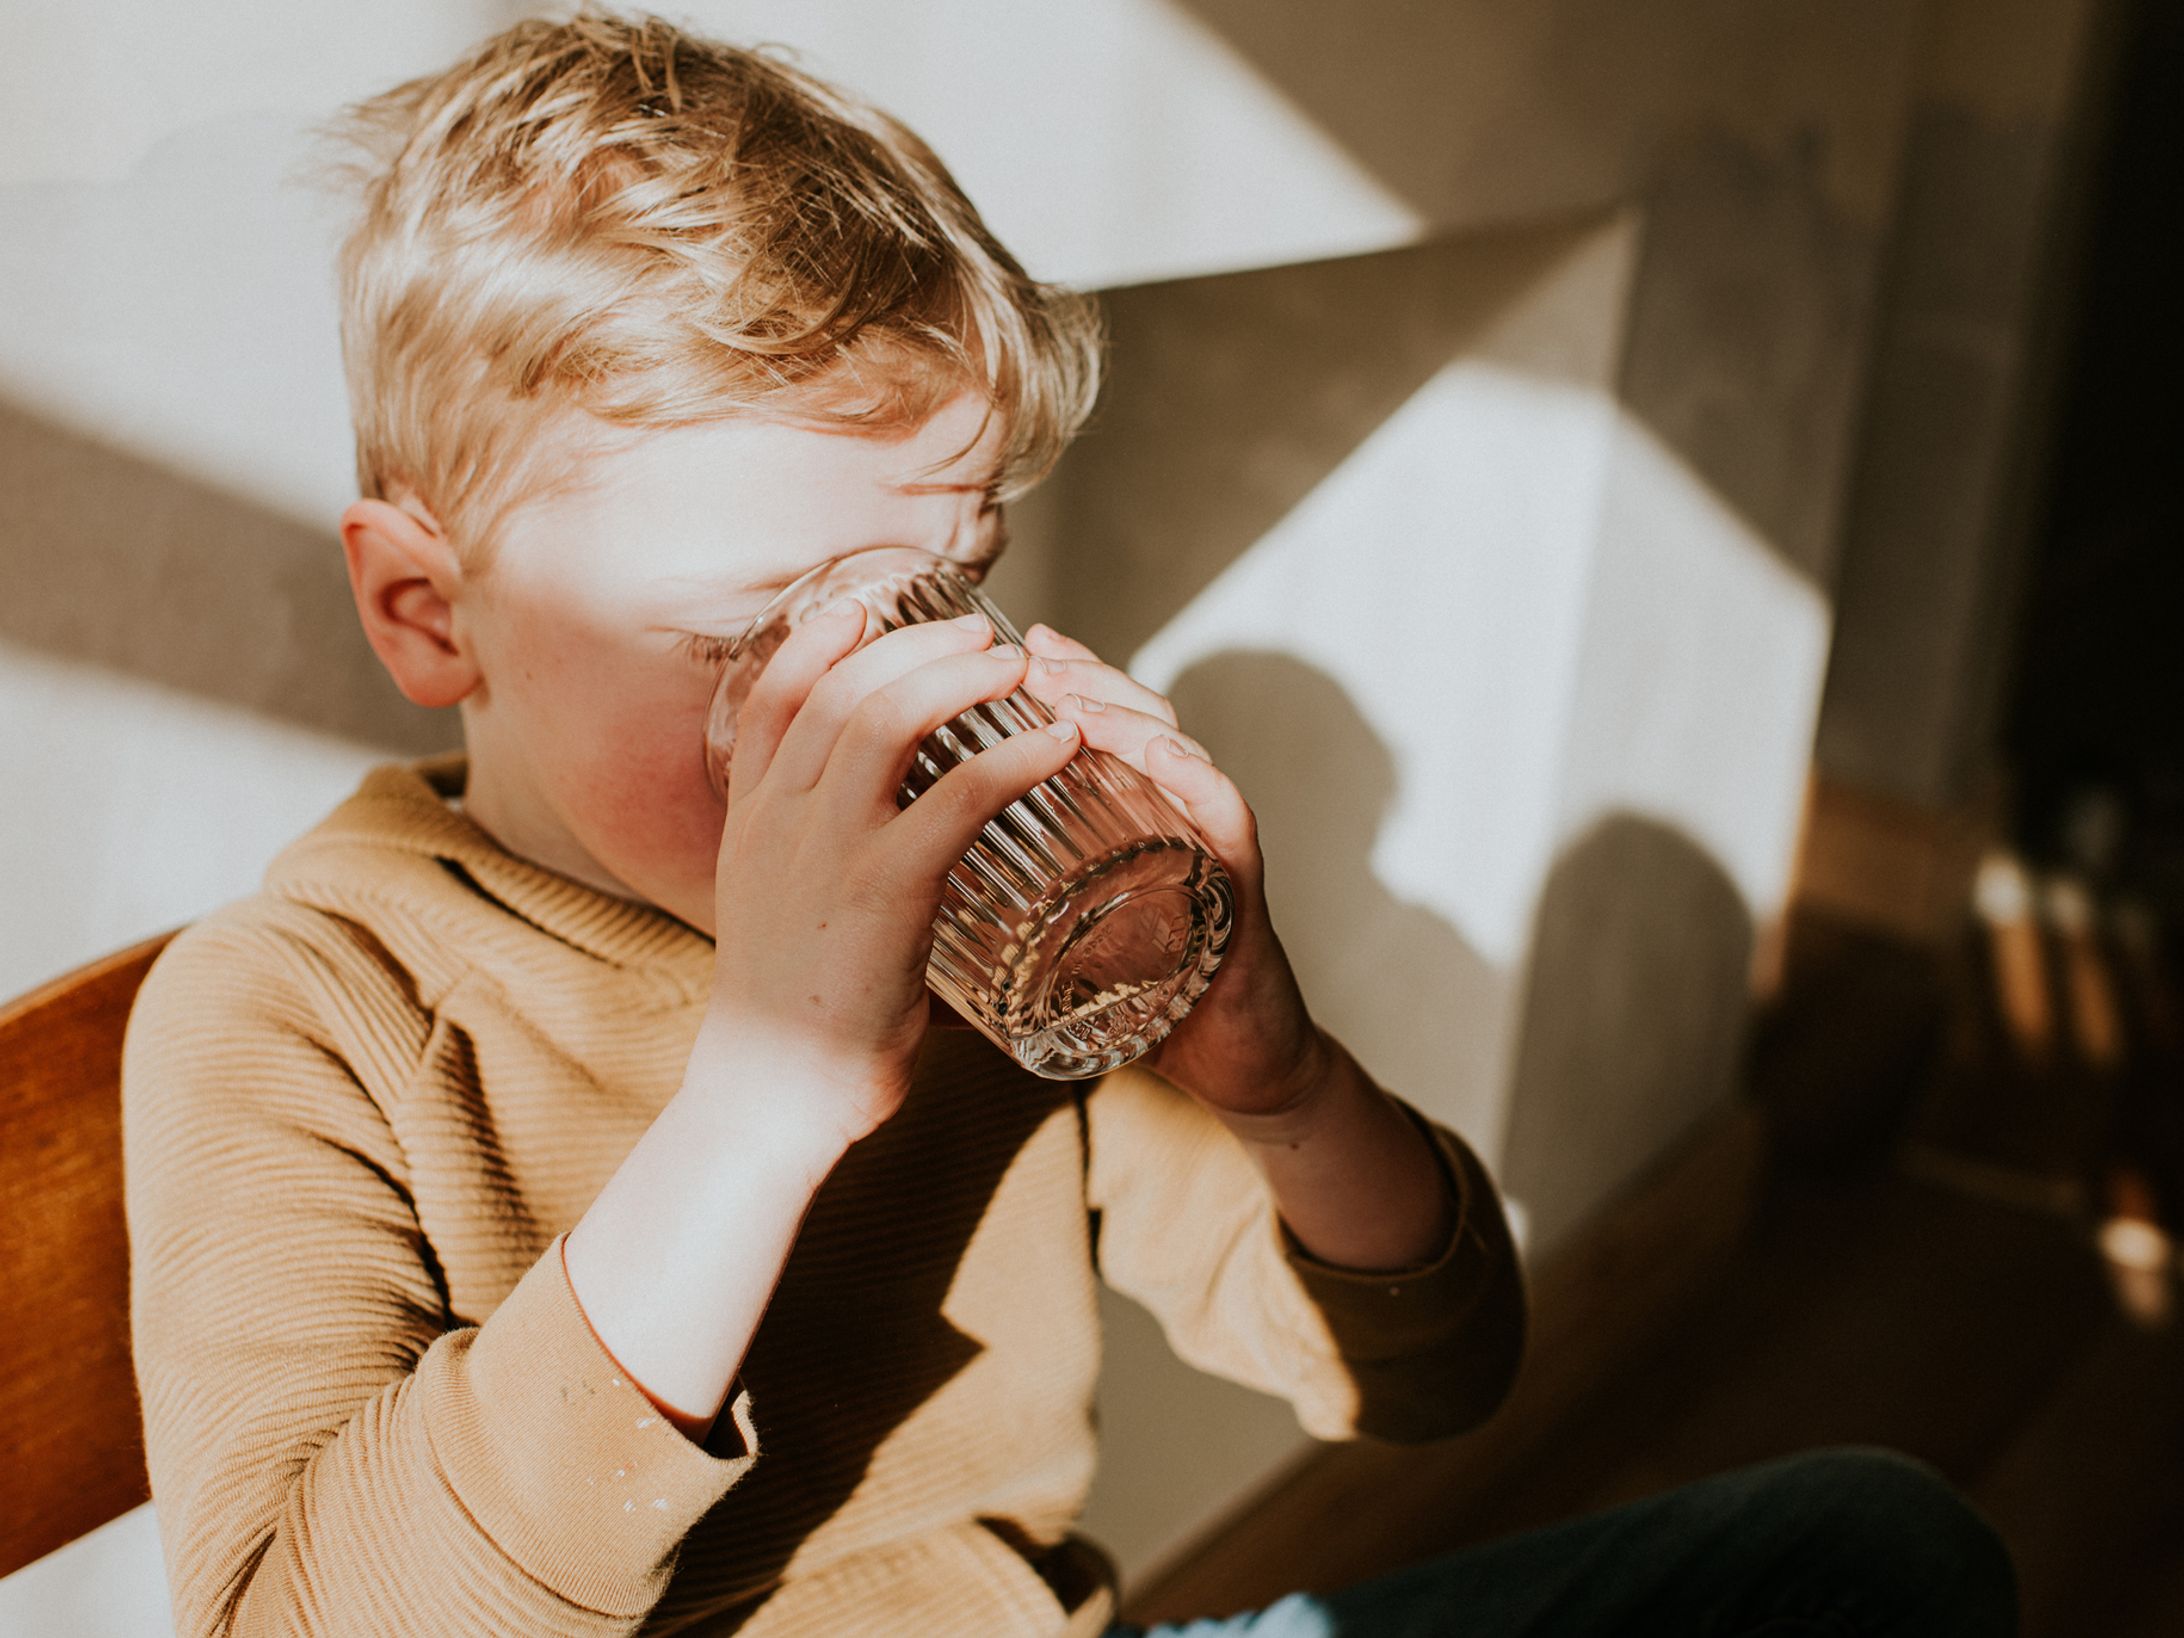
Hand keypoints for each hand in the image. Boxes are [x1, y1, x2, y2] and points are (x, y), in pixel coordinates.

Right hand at [699, 604, 1082, 1148]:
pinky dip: (1015, 758)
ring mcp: (827, 851)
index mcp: (750, 822)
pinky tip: (1059, 744)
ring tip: (1020, 667)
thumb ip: (816, 867)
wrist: (771, 1095)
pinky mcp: (883, 892)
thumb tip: (882, 848)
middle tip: (981, 633)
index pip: (773, 699)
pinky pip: (958, 797)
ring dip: (961, 678)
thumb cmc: (794, 1019)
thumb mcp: (778, 918)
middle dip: (916, 643)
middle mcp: (780, 820)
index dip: (819, 640)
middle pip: (844, 688)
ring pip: (889, 719)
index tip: (867, 606)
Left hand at [1018, 622, 1333, 1125]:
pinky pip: (1229, 821)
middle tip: (1023, 656)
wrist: (1223, 1067)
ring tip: (1077, 697)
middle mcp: (1164, 812)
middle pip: (1125, 715)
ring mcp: (1205, 842)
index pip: (1083, 723)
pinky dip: (1202, 784)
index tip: (984, 645)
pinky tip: (1167, 758)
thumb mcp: (1042, 962)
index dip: (1047, 677)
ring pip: (1175, 750)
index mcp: (1116, 818)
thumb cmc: (1135, 1006)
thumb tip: (886, 944)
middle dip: (1075, 677)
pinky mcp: (1243, 888)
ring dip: (1125, 716)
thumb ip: (976, 941)